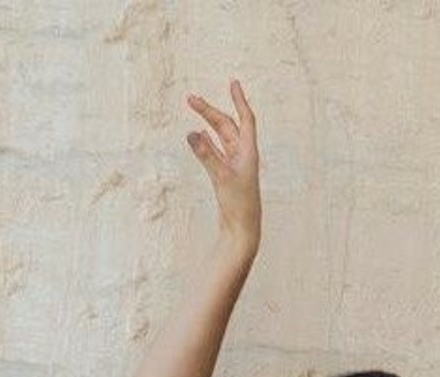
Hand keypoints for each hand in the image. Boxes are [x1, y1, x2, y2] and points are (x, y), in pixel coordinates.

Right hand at [185, 78, 260, 249]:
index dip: (239, 100)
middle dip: (210, 111)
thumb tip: (191, 133)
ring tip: (194, 107)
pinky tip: (198, 134)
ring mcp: (234, 166)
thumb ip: (206, 155)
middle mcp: (243, 156)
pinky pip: (216, 152)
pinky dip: (207, 141)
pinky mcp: (226, 176)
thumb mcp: (221, 178)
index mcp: (248, 152)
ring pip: (221, 137)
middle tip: (191, 99)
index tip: (233, 83)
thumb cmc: (238, 205)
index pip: (245, 119)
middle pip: (227, 126)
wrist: (242, 231)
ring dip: (208, 123)